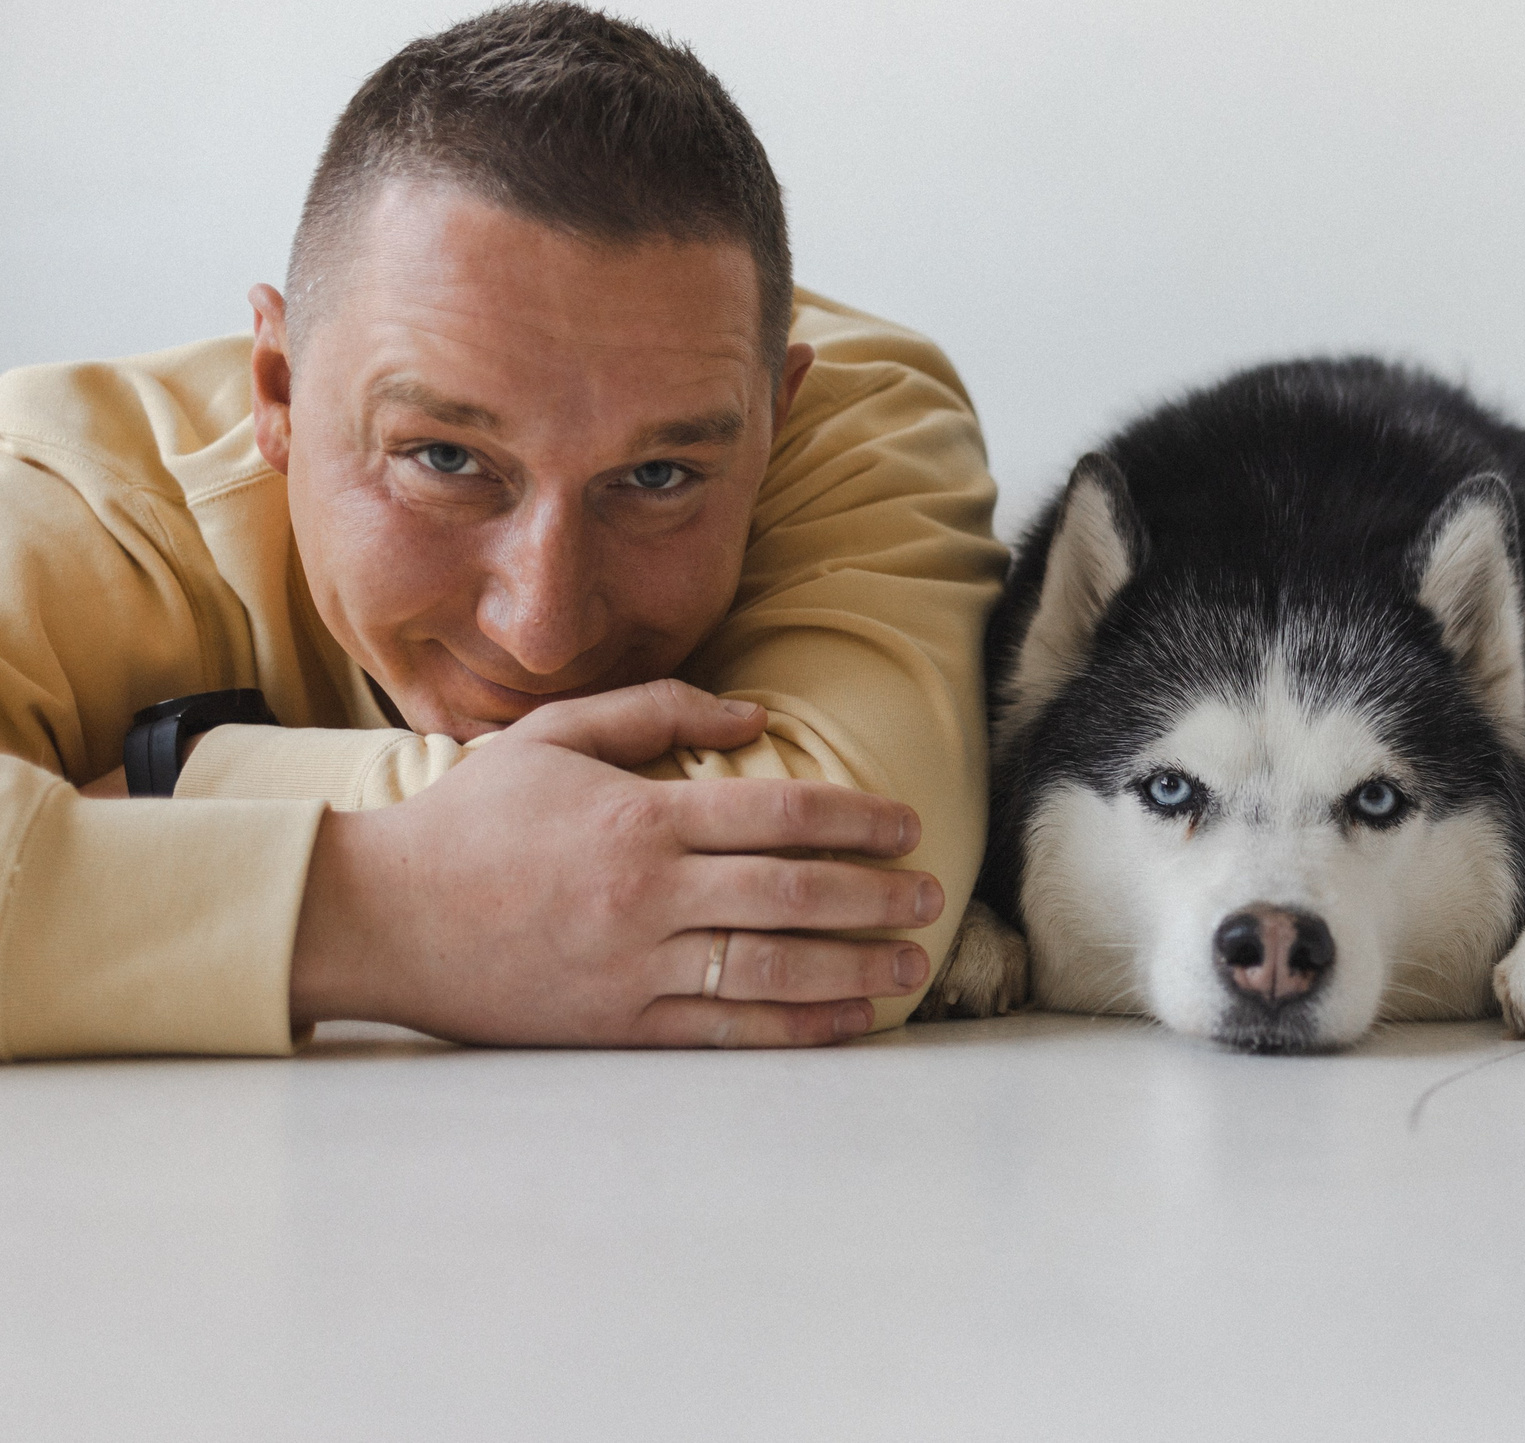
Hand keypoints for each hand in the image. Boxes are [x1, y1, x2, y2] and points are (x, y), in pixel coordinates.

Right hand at [289, 680, 942, 1046]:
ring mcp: (633, 965)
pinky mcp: (615, 1024)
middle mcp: (648, 893)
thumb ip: (656, 712)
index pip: (779, 812)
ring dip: (853, 968)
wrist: (373, 917)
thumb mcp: (553, 737)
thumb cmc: (467, 820)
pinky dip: (794, 1028)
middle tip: (932, 895)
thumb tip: (756, 715)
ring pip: (770, 968)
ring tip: (911, 964)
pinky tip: (846, 1023)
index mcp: (640, 818)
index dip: (855, 817)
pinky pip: (725, 1030)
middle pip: (792, 893)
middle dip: (875, 895)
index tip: (906, 824)